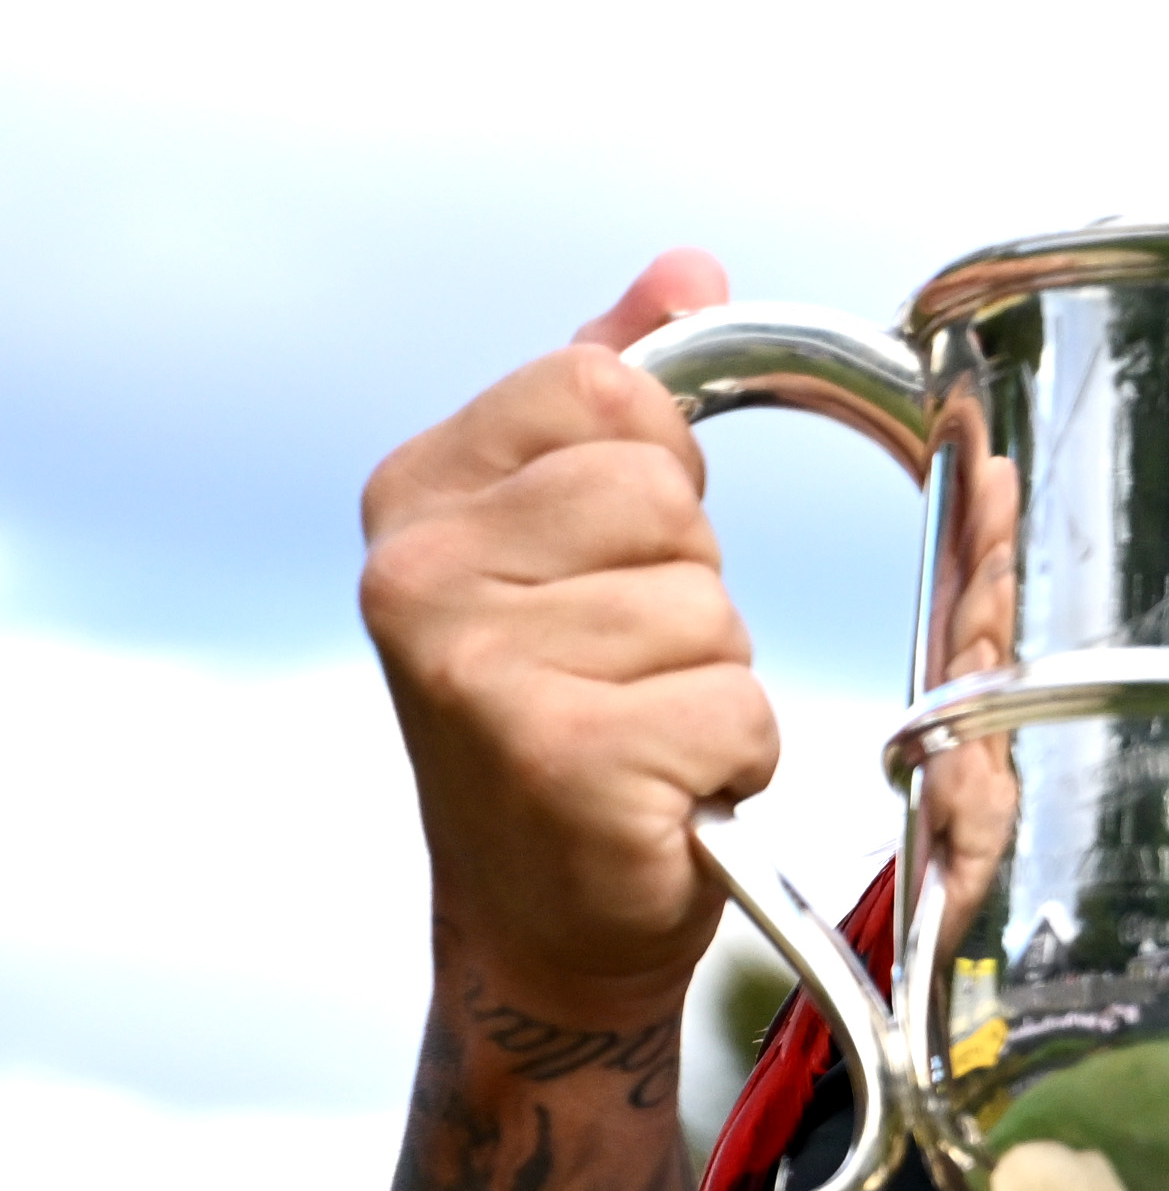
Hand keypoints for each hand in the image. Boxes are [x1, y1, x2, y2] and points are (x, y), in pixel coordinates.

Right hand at [359, 250, 777, 1021]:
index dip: (660, 475)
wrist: (542, 921)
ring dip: (711, 682)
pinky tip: (654, 795)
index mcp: (416, 492)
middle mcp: (415, 572)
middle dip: (690, 589)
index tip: (613, 558)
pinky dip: (728, 758)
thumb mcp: (574, 539)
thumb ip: (617, 397)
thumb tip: (686, 270)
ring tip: (636, 732)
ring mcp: (472, 666)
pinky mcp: (554, 758)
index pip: (610, 386)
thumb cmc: (575, 714)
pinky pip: (732, 705)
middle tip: (624, 668)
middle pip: (668, 497)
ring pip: (710, 610)